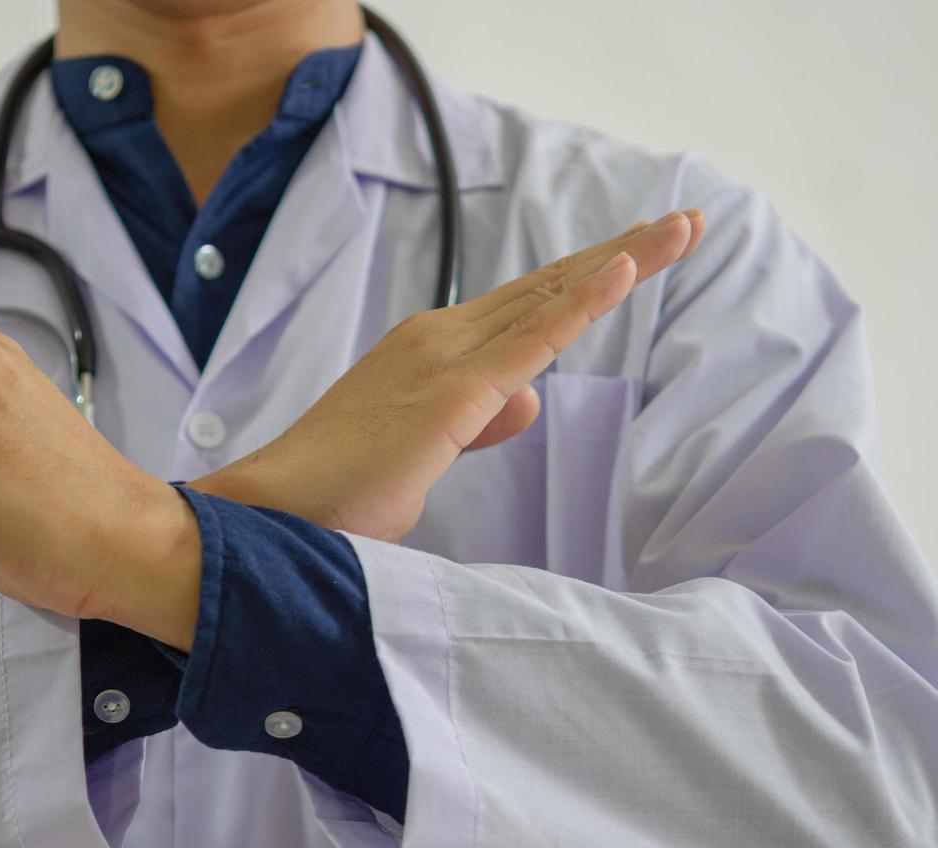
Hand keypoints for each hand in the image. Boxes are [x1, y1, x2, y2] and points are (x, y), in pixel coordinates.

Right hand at [191, 209, 706, 540]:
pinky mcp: (451, 394)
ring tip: (680, 229)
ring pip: (548, 299)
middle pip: (546, 288)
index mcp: (429, 351)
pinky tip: (626, 270)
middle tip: (686, 222)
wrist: (273, 514)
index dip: (586, 279)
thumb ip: (477, 421)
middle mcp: (437, 338)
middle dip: (623, 253)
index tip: (642, 252)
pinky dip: (581, 301)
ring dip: (621, 261)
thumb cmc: (336, 493)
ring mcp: (443, 360)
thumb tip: (528, 399)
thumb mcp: (424, 453)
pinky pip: (530, 338)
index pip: (525, 306)